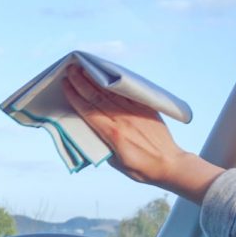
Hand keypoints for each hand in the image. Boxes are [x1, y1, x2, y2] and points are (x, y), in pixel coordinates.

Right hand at [62, 64, 223, 203]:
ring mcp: (135, 113)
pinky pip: (127, 93)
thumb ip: (102, 144)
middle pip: (97, 97)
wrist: (170, 165)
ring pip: (110, 92)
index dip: (75, 97)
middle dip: (81, 82)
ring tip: (84, 68)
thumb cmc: (141, 168)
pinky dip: (115, 84)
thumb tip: (90, 130)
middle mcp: (122, 120)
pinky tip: (106, 76)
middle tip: (70, 69)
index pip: (88, 111)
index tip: (65, 85)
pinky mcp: (145, 109)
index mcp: (113, 134)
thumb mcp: (116, 163)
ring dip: (95, 79)